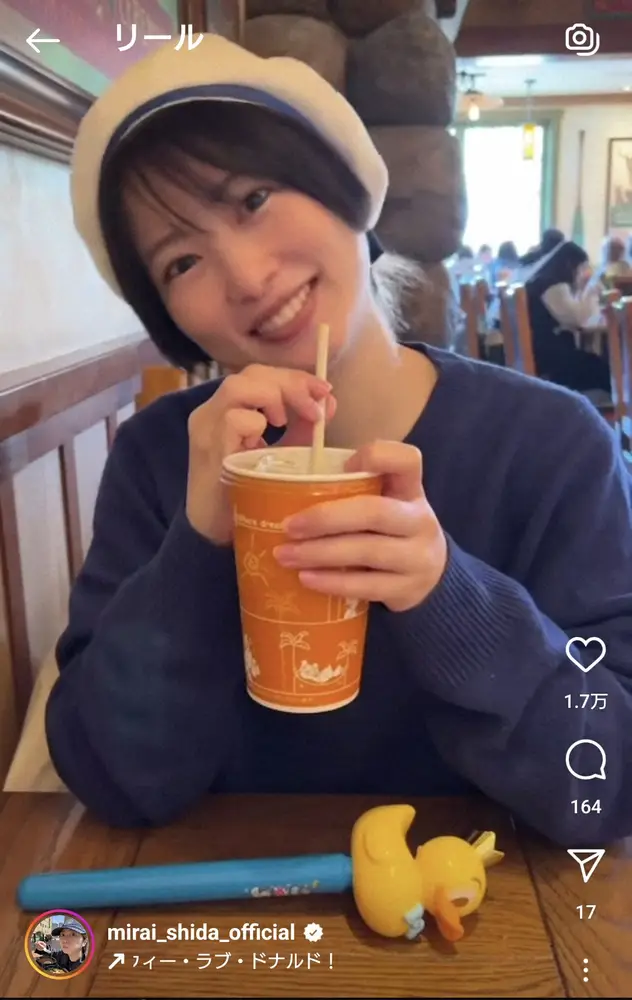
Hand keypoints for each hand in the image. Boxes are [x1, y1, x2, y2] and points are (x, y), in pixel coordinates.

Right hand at [186, 365, 335, 544]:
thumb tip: (328, 400)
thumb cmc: (247, 492)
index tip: (324, 390)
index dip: (294, 376)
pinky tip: (266, 443)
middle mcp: (211, 412)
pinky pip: (232, 420)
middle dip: (290, 384)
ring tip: (286, 423)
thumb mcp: (282, 453)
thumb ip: (303, 426)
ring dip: (272, 398)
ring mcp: (206, 429)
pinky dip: (256, 424)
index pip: (260, 374)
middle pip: (250, 374)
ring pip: (237, 387)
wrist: (215, 532)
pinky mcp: (208, 451)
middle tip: (315, 409)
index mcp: (228, 409)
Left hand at [273, 441, 447, 612]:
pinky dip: (332, 582)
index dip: (377, 456)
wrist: (430, 575)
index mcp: (410, 489)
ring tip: (285, 555)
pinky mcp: (407, 589)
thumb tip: (292, 487)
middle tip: (288, 526)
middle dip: (325, 518)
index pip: (406, 459)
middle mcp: (420, 520)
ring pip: (367, 551)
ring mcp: (418, 557)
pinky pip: (366, 586)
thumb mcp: (386, 500)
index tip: (344, 466)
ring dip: (319, 553)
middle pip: (374, 512)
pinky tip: (306, 578)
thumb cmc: (391, 529)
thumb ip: (354, 487)